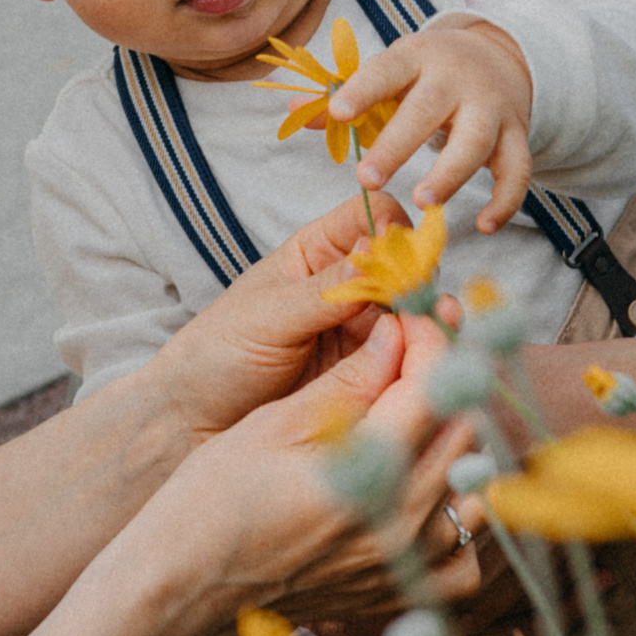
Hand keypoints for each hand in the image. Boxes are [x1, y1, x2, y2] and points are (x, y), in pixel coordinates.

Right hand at [141, 308, 484, 635]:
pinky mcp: (392, 593)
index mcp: (366, 472)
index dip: (428, 339)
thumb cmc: (210, 500)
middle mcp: (397, 524)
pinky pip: (460, 562)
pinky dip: (455, 525)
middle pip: (463, 432)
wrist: (182, 585)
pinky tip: (427, 497)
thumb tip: (395, 334)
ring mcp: (400, 566)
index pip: (433, 386)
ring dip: (455, 445)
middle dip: (445, 381)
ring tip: (417, 420)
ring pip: (472, 492)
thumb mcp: (273, 424)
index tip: (411, 319)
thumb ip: (346, 382)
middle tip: (414, 355)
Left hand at [148, 195, 407, 439]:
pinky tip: (431, 362)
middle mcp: (348, 286)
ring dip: (430, 320)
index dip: (394, 225)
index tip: (400, 251)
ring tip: (440, 330)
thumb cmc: (217, 354)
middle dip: (422, 277)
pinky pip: (407, 359)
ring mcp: (362, 331)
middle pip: (406, 266)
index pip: (373, 215)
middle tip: (428, 300)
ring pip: (414, 314)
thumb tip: (380, 256)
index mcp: (316, 253)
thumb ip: (325, 291)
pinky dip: (423, 357)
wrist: (196, 420)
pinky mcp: (370, 374)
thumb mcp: (267, 316)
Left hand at [331, 16, 534, 230]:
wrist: (497, 56)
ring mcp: (491, 106)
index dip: (363, 90)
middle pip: (429, 108)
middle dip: (398, 144)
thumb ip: (342, 96)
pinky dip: (506, 199)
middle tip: (366, 180)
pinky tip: (484, 226)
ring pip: (476, 140)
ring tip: (423, 202)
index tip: (338, 113)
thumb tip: (293, 113)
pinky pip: (518, 169)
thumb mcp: (389, 73)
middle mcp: (456, 79)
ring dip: (451, 174)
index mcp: (416, 58)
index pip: (386, 70)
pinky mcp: (517, 134)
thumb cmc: (425, 73)